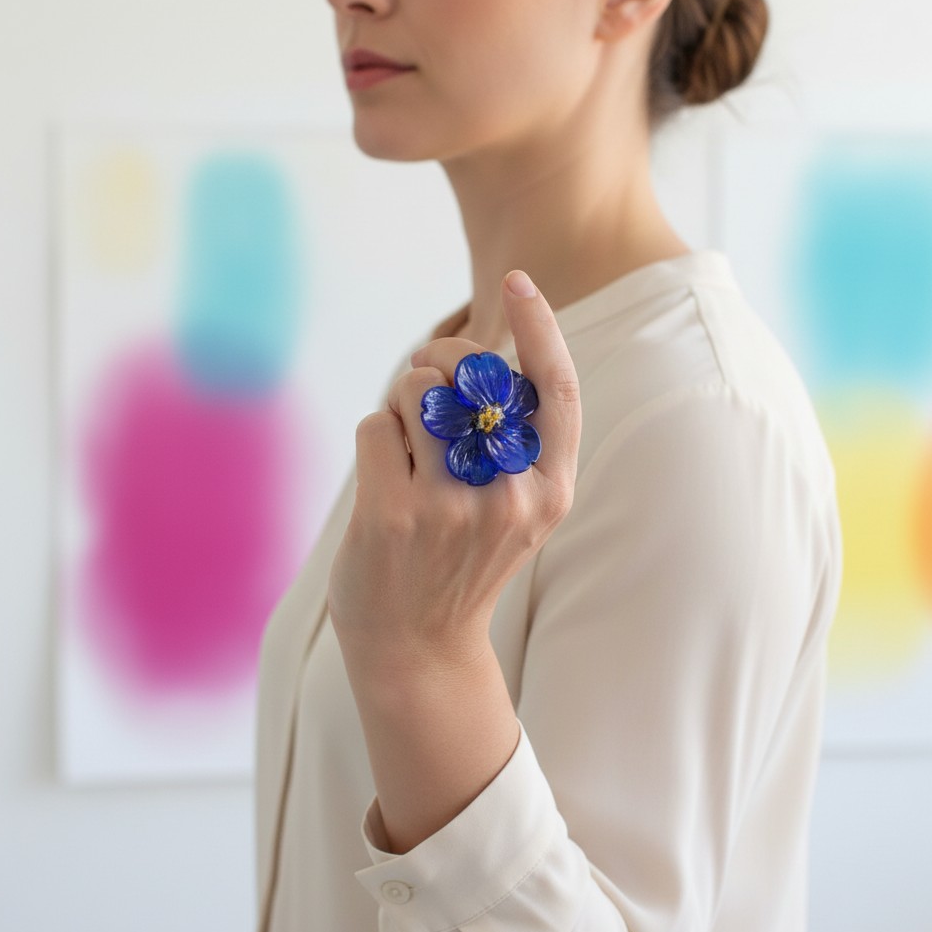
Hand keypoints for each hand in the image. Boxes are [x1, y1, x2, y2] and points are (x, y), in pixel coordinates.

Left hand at [325, 269, 581, 670]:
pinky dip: (374, 438)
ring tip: (407, 453)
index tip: (518, 282)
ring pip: (418, 390)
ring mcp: (452, 506)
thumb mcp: (517, 511)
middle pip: (473, 372)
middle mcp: (510, 496)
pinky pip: (375, 424)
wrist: (417, 648)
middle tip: (425, 389)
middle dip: (439, 362)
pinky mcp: (394, 514)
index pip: (557, 389)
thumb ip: (516, 443)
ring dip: (401, 406)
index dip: (541, 327)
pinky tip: (384, 483)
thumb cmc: (463, 562)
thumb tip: (473, 356)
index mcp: (550, 490)